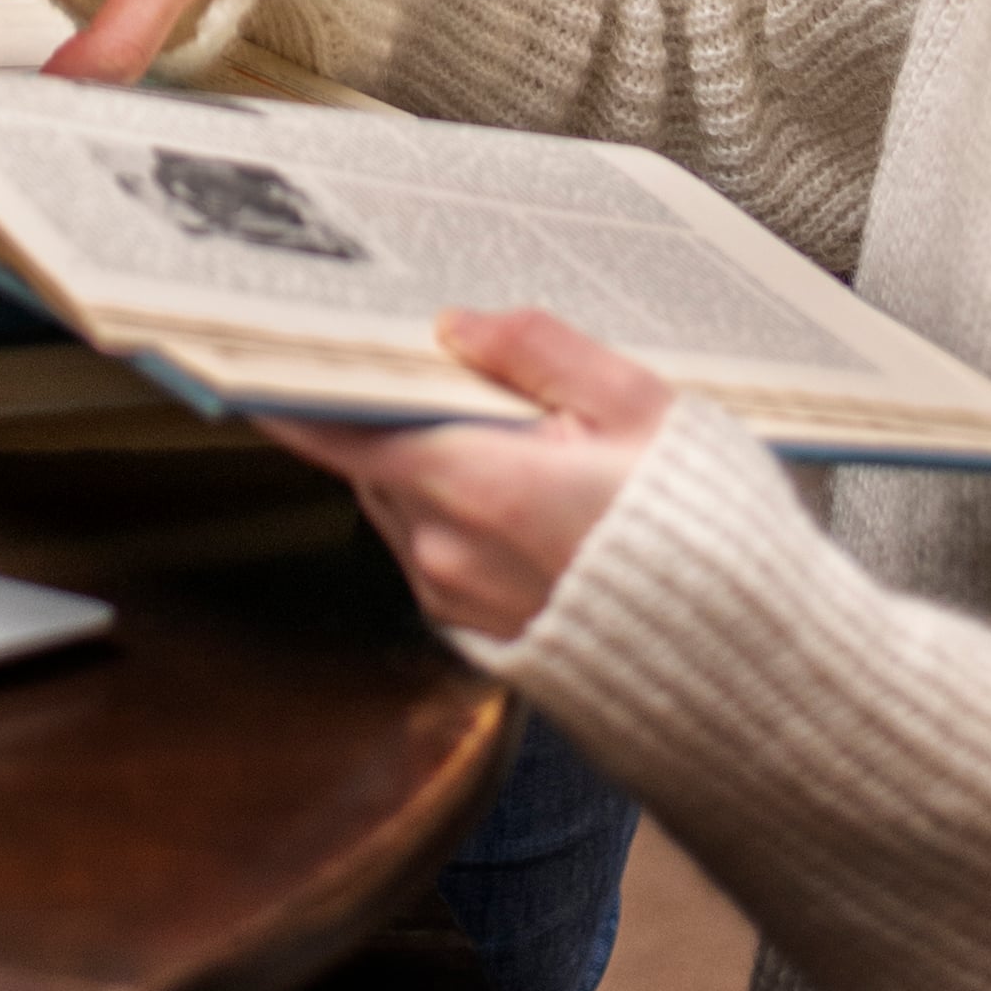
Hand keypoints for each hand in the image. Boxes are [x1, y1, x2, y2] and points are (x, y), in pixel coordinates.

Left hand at [265, 307, 675, 638]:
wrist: (747, 667)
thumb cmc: (702, 533)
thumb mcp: (635, 405)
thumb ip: (535, 351)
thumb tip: (456, 323)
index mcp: (471, 483)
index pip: (337, 426)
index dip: (286, 388)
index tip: (243, 351)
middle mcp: (444, 549)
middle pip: (375, 454)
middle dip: (396, 408)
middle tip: (439, 359)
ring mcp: (459, 599)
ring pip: (405, 501)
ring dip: (433, 460)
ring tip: (511, 427)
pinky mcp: (482, 633)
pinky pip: (438, 549)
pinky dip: (459, 511)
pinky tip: (527, 492)